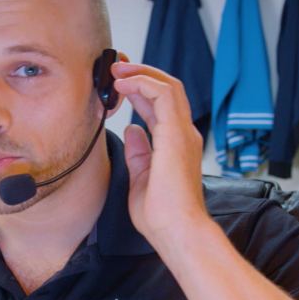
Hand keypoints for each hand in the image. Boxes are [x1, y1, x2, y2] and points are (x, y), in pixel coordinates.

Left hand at [112, 62, 209, 246]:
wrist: (176, 232)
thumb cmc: (162, 214)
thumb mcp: (142, 175)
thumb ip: (139, 151)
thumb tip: (132, 129)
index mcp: (175, 144)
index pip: (160, 106)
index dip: (140, 90)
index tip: (118, 83)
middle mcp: (183, 134)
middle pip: (167, 89)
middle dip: (140, 73)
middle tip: (115, 67)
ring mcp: (183, 133)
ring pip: (168, 86)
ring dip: (140, 73)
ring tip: (116, 70)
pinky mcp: (177, 135)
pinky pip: (163, 96)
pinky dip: (143, 84)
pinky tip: (122, 85)